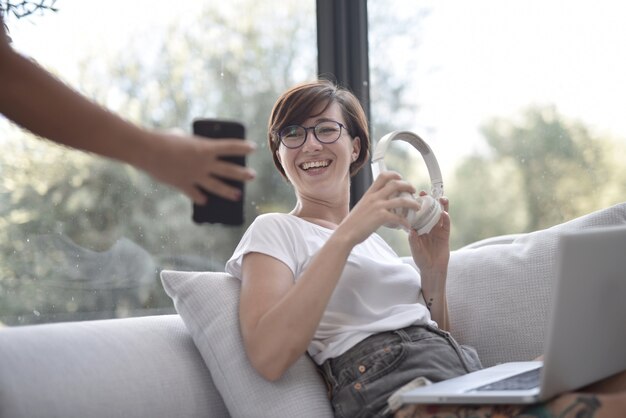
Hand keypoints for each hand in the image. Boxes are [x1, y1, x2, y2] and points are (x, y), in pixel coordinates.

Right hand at [142, 131, 256, 203]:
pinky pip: (195, 194)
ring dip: (228, 191)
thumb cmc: (164, 139)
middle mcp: (204, 163)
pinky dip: (199, 197)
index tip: (253, 148)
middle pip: (229, 170)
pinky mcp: (183, 185)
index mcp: (206, 147)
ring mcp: (195, 176)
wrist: (147, 151)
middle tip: (252, 176)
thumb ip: (192, 144)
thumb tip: (194, 149)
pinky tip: (205, 202)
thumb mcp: (183, 137)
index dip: (243, 147)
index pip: (231, 146)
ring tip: (237, 196)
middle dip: (242, 174)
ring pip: (216, 186)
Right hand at [338, 171, 421, 245]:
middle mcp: (374, 197)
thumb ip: (370, 202)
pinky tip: (407, 226)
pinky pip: (398, 217)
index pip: (382, 176)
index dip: (394, 174)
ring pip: (401, 200)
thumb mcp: (361, 207)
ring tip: (417, 207)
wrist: (345, 233)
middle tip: (413, 190)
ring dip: (412, 203)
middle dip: (408, 185)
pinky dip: (405, 222)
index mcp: (369, 193)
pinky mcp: (381, 217)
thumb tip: (378, 203)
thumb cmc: (352, 223)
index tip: (401, 178)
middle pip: (395, 184)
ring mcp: (378, 206)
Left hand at [408, 193, 449, 273]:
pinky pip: (446, 225)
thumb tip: (411, 230)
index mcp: (418, 228)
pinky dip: (446, 219)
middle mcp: (428, 226)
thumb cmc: (421, 259)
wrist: (432, 269)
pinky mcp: (445, 234)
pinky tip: (445, 213)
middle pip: (429, 211)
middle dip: (429, 201)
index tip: (414, 196)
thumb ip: (413, 240)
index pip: (417, 213)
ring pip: (440, 215)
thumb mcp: (415, 249)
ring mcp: (437, 230)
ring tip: (442, 199)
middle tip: (426, 193)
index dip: (416, 205)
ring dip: (441, 207)